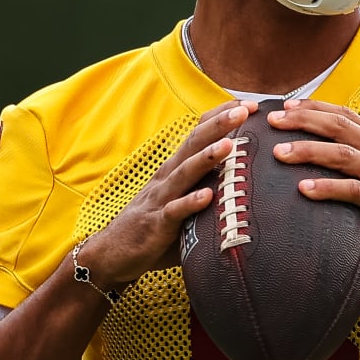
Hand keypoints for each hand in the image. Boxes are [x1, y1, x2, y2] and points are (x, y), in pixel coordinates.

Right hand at [77, 101, 253, 286]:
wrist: (111, 255)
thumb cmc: (154, 227)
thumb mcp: (183, 201)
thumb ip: (208, 189)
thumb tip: (247, 182)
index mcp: (176, 169)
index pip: (198, 134)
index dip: (220, 117)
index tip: (249, 104)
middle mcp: (168, 178)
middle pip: (193, 144)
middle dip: (219, 125)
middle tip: (245, 109)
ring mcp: (161, 200)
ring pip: (185, 173)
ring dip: (207, 157)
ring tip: (229, 143)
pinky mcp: (156, 225)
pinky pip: (175, 212)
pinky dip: (191, 203)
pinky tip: (208, 196)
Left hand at [267, 99, 359, 288]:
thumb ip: (355, 165)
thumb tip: (312, 156)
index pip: (345, 115)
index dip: (314, 108)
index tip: (285, 107)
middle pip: (340, 127)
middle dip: (303, 121)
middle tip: (274, 122)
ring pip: (343, 153)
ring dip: (308, 150)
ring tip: (280, 153)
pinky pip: (352, 190)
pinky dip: (326, 188)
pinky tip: (303, 189)